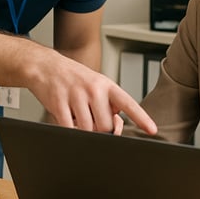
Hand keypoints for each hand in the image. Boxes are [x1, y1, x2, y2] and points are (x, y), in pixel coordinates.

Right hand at [25, 49, 156, 134]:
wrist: (47, 66)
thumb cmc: (75, 79)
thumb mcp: (98, 86)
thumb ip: (109, 105)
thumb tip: (115, 128)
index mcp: (107, 85)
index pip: (128, 103)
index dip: (141, 118)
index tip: (152, 130)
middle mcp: (94, 89)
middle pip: (105, 126)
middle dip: (101, 132)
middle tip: (93, 122)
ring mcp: (76, 95)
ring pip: (88, 130)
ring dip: (84, 132)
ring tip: (79, 118)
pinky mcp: (58, 103)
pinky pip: (69, 128)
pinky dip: (70, 131)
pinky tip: (68, 122)